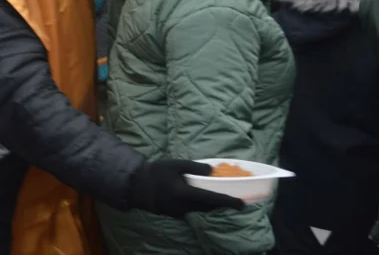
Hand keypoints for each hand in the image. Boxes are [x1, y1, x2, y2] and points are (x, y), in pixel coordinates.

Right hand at [128, 159, 245, 217]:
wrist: (136, 186)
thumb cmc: (155, 172)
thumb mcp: (174, 164)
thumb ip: (194, 167)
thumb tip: (211, 171)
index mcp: (184, 193)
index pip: (212, 199)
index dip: (228, 202)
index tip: (242, 204)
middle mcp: (184, 206)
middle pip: (209, 207)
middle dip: (222, 203)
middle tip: (233, 199)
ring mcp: (179, 212)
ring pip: (201, 209)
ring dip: (210, 204)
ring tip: (217, 196)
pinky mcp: (174, 214)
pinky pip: (192, 209)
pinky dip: (199, 203)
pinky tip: (197, 195)